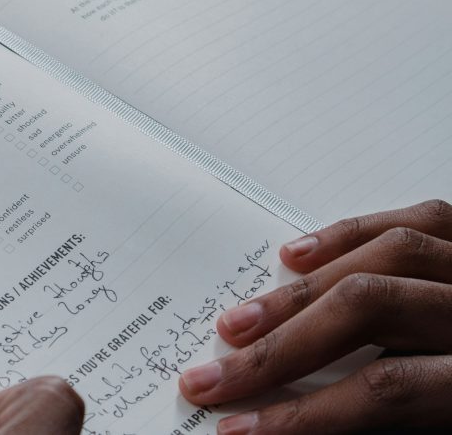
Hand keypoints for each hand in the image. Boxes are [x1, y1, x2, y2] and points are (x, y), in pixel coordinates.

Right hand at [179, 200, 451, 433]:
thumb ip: (393, 412)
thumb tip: (293, 414)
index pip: (387, 389)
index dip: (306, 412)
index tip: (241, 428)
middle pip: (368, 309)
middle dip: (279, 347)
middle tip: (215, 378)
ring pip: (385, 254)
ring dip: (298, 293)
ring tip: (237, 324)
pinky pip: (417, 219)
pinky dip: (348, 235)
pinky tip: (295, 255)